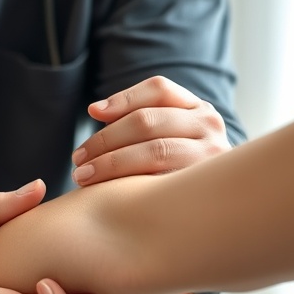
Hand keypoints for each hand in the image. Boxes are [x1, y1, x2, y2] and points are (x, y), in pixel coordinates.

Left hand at [71, 76, 230, 185]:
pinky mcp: (204, 187)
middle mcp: (210, 126)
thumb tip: (96, 111)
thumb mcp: (165, 134)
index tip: (92, 112)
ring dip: (111, 163)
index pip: (158, 90)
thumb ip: (135, 121)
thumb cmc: (174, 165)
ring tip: (83, 177)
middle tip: (77, 158)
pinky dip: (130, 184)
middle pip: (148, 121)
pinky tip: (108, 194)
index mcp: (197, 107)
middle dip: (106, 139)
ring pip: (154, 150)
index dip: (123, 98)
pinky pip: (161, 182)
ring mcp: (212, 156)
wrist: (215, 204)